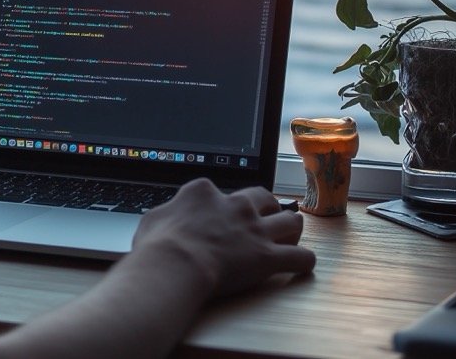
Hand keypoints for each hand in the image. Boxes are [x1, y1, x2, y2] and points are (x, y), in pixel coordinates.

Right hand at [131, 178, 315, 297]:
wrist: (175, 265)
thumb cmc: (157, 246)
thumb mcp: (152, 219)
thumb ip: (167, 214)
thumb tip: (166, 220)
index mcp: (204, 192)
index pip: (218, 191)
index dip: (218, 205)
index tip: (215, 216)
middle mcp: (235, 206)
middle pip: (264, 198)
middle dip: (266, 207)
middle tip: (262, 220)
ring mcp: (255, 230)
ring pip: (291, 221)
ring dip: (291, 229)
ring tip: (288, 237)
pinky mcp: (267, 257)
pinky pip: (301, 257)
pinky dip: (303, 261)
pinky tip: (301, 265)